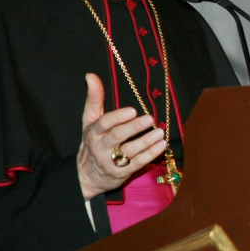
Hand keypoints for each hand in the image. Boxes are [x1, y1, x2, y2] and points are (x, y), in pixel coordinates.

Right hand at [77, 73, 166, 200]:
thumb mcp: (90, 120)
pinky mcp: (121, 173)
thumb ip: (94, 98)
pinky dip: (151, 154)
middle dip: (134, 128)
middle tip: (150, 118)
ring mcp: (111, 161)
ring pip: (130, 151)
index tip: (132, 110)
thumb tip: (91, 75)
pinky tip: (161, 145)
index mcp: (93, 132)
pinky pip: (138, 163)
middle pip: (117, 136)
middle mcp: (101, 146)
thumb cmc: (93, 141)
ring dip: (146, 141)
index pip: (104, 123)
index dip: (118, 117)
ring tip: (160, 132)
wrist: (87, 175)